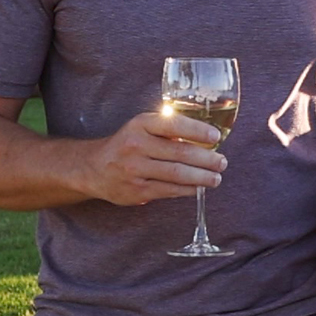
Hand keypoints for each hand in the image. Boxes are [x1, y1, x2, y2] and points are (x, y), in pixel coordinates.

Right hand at [80, 110, 226, 205]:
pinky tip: (198, 188)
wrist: (94, 168)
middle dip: (206, 158)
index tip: (215, 136)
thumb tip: (205, 135)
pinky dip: (187, 190)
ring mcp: (135, 169)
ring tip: (216, 178)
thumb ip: (167, 128)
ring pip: (176, 174)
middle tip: (222, 162)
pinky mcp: (137, 190)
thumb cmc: (127, 144)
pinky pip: (169, 190)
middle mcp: (136, 145)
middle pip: (179, 152)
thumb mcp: (142, 127)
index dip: (197, 130)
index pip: (173, 124)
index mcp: (140, 125)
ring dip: (201, 177)